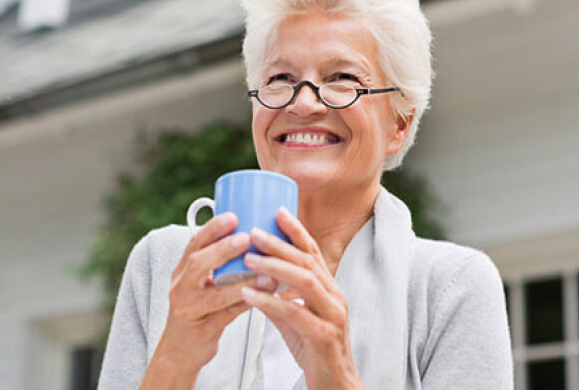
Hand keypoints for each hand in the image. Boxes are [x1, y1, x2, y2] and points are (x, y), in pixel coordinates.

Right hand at [152, 213, 276, 377]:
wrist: (179, 353)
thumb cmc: (197, 311)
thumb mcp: (197, 284)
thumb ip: (214, 264)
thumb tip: (249, 235)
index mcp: (181, 272)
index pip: (194, 244)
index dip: (212, 229)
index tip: (232, 216)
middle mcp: (181, 288)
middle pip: (198, 264)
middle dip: (222, 248)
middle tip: (247, 237)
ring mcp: (190, 310)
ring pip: (215, 294)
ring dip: (242, 281)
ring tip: (266, 272)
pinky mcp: (202, 330)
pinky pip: (226, 316)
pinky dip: (246, 304)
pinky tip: (265, 296)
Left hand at [241, 208, 365, 389]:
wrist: (335, 385)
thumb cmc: (315, 350)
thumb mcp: (295, 317)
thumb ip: (278, 297)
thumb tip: (254, 281)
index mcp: (329, 288)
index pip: (312, 252)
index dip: (295, 230)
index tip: (277, 210)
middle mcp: (334, 297)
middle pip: (307, 261)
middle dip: (279, 244)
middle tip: (253, 232)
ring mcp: (332, 316)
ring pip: (305, 282)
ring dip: (275, 267)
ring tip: (249, 259)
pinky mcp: (323, 336)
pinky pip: (295, 314)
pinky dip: (270, 302)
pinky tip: (249, 296)